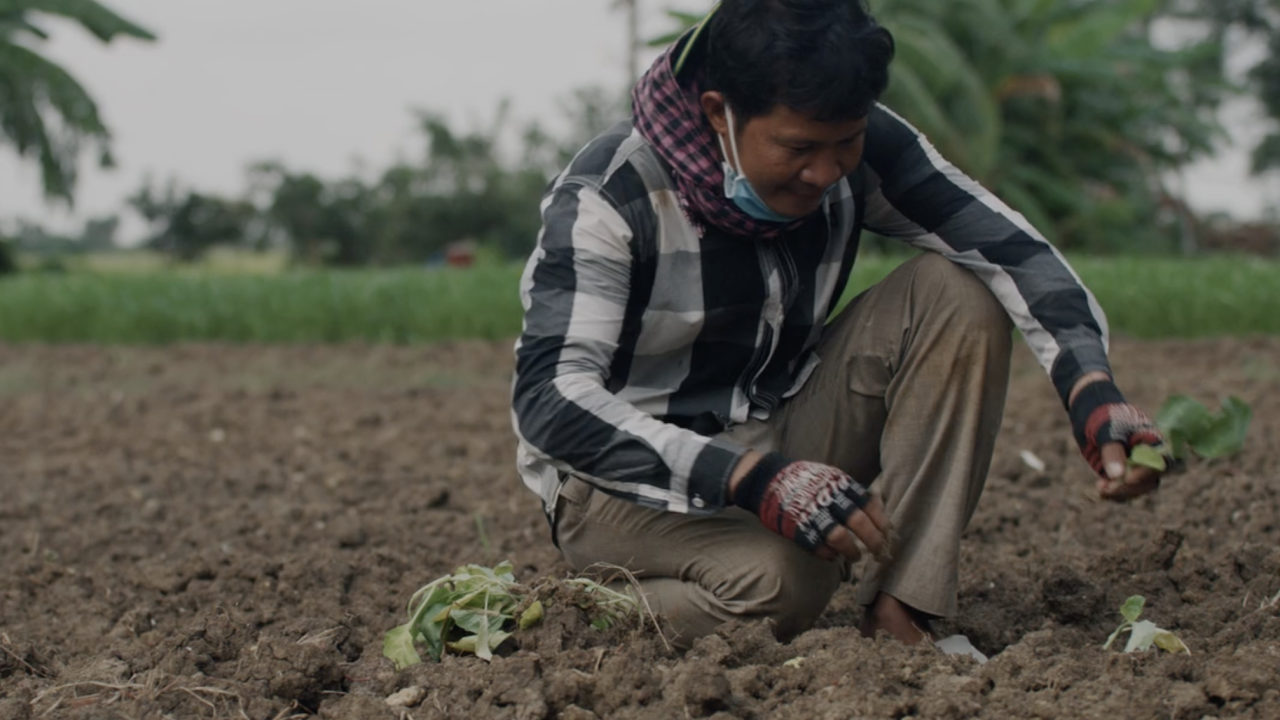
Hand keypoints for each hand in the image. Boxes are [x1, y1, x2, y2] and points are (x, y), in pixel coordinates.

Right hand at [730, 452, 892, 561]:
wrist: (767, 480)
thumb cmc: (805, 481)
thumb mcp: (830, 477)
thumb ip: (851, 492)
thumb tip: (877, 508)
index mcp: (839, 484)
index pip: (869, 505)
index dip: (882, 522)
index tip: (888, 534)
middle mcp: (828, 499)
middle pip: (858, 524)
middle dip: (873, 541)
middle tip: (880, 552)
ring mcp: (812, 514)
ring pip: (840, 539)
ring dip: (851, 551)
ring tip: (855, 556)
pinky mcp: (797, 529)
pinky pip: (819, 548)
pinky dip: (829, 555)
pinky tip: (833, 556)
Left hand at [1068, 378, 1170, 501]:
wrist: (1088, 408)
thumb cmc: (1102, 414)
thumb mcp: (1105, 429)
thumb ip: (1112, 451)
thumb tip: (1117, 475)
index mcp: (1152, 441)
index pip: (1160, 463)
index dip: (1146, 474)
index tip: (1126, 478)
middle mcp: (1147, 455)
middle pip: (1149, 480)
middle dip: (1130, 487)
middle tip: (1107, 487)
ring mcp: (1134, 465)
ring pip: (1137, 488)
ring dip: (1121, 493)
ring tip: (1101, 489)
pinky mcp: (1120, 471)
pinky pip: (1123, 488)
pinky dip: (1114, 493)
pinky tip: (1101, 491)